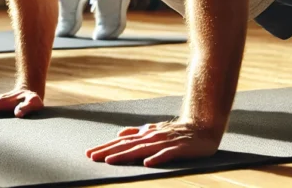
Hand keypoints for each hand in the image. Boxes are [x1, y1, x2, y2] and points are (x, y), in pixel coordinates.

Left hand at [84, 119, 220, 166]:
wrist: (202, 128)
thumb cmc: (176, 132)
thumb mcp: (154, 130)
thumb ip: (137, 132)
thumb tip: (119, 134)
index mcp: (145, 135)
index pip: (121, 142)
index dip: (105, 147)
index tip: (89, 153)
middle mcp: (151, 137)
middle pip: (126, 145)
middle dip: (108, 151)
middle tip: (91, 157)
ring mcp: (165, 142)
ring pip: (141, 149)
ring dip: (125, 155)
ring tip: (110, 161)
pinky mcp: (179, 148)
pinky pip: (167, 154)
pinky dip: (156, 158)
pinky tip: (147, 163)